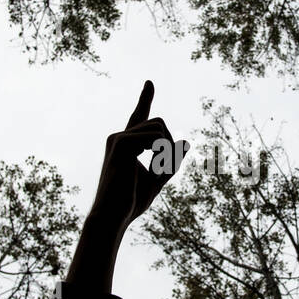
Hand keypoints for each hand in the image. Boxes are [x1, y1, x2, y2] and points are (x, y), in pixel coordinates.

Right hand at [88, 80, 187, 235]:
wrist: (113, 216)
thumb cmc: (131, 202)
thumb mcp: (157, 180)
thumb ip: (171, 162)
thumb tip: (185, 142)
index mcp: (127, 144)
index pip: (139, 117)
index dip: (145, 99)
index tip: (150, 82)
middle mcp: (120, 137)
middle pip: (159, 123)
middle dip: (169, 145)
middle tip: (164, 169)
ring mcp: (118, 138)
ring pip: (158, 128)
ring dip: (167, 151)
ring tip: (157, 171)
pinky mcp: (120, 143)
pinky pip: (154, 136)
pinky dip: (162, 153)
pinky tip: (154, 168)